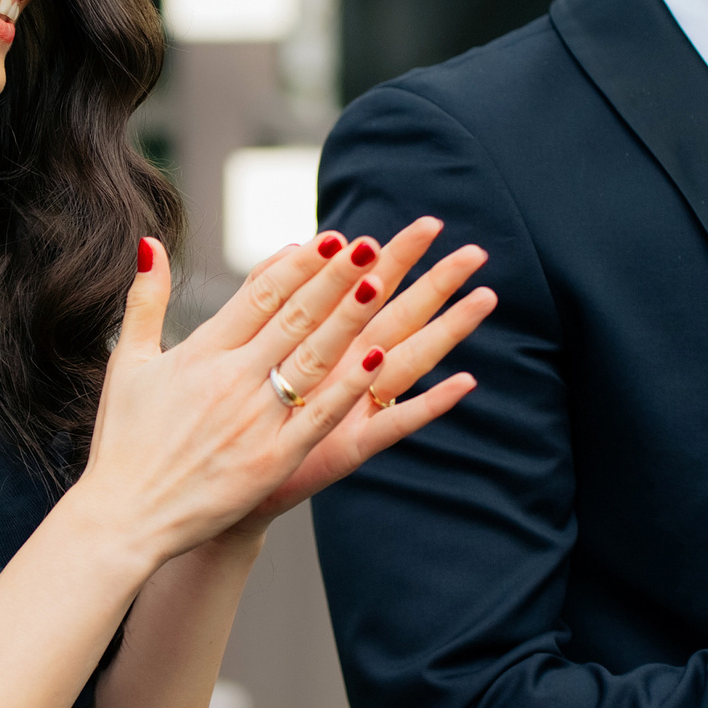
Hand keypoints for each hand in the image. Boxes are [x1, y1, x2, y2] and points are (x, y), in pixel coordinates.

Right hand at [71, 220, 494, 568]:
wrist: (123, 516)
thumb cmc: (122, 441)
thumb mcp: (126, 361)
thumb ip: (145, 299)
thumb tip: (150, 242)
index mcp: (199, 353)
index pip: (259, 296)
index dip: (297, 264)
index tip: (328, 238)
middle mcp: (230, 379)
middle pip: (293, 317)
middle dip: (333, 278)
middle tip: (370, 245)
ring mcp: (253, 420)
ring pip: (312, 358)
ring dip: (348, 319)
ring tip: (380, 283)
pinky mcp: (271, 460)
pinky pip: (318, 416)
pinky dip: (348, 387)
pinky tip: (379, 359)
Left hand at [223, 234, 494, 534]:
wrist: (223, 484)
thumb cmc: (238, 416)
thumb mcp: (250, 346)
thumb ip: (273, 297)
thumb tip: (295, 246)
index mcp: (327, 344)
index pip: (369, 290)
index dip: (397, 258)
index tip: (430, 223)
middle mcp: (349, 372)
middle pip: (400, 316)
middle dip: (436, 282)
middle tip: (476, 250)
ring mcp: (356, 409)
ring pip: (409, 360)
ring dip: (448, 331)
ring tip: (484, 299)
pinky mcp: (350, 447)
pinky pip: (395, 423)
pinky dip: (429, 405)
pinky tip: (464, 383)